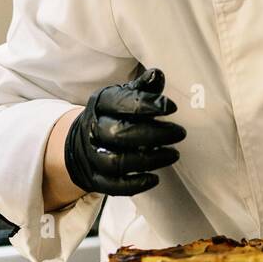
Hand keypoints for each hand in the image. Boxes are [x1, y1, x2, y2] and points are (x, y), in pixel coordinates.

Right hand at [64, 67, 185, 196]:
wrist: (83, 142)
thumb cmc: (113, 115)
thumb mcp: (123, 96)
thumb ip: (142, 88)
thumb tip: (157, 74)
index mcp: (101, 104)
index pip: (121, 102)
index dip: (147, 105)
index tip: (172, 107)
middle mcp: (93, 129)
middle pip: (120, 133)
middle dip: (154, 134)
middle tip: (180, 133)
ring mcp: (93, 155)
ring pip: (118, 161)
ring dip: (149, 159)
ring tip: (173, 154)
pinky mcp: (96, 178)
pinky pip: (113, 186)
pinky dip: (135, 184)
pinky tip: (155, 179)